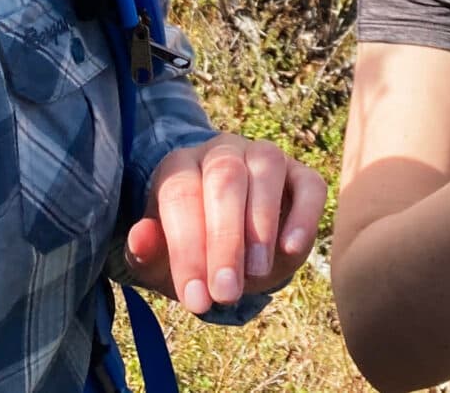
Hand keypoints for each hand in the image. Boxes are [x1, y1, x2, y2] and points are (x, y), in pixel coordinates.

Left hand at [126, 133, 327, 313]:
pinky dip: (304, 215)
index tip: (196, 298)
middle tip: (226, 292)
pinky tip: (292, 249)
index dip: (188, 247)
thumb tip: (140, 237)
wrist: (230, 247)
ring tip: (256, 274)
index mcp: (179, 167)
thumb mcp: (161, 262)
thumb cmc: (189, 252)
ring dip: (261, 223)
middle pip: (223, 178)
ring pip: (266, 169)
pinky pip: (309, 184)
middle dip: (225, 239)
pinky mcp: (300, 174)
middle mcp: (221, 151)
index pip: (180, 195)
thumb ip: (146, 253)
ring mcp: (263, 156)